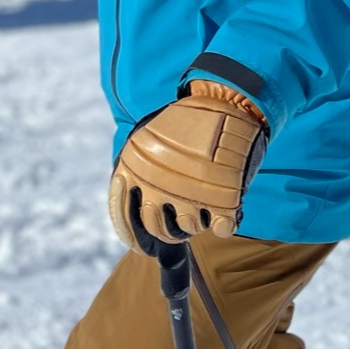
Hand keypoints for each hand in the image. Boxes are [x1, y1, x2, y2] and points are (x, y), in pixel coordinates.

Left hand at [108, 81, 268, 245]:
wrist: (226, 101)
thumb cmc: (185, 122)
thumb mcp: (146, 138)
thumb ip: (136, 169)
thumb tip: (130, 201)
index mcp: (135, 169)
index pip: (123, 217)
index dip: (131, 235)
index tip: (138, 246)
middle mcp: (158, 185)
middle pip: (159, 229)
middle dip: (169, 229)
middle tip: (180, 217)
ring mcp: (191, 194)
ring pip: (189, 228)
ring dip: (196, 220)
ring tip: (204, 198)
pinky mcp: (224, 199)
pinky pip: (221, 228)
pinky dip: (224, 222)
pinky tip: (224, 209)